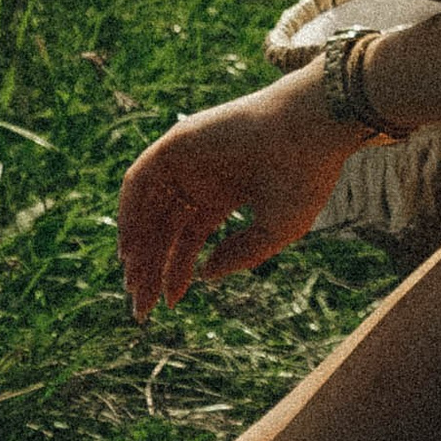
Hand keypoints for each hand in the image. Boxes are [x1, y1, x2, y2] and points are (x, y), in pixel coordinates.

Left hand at [115, 64, 353, 322]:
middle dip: (151, 269)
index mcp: (228, 194)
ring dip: (137, 247)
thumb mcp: (276, 230)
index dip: (177, 270)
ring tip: (134, 286)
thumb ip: (239, 255)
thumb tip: (204, 276)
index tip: (170, 304)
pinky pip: (140, 180)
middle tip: (141, 309)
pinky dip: (129, 212)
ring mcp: (188, 159)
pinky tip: (130, 248)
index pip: (190, 237)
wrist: (311, 131)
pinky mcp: (177, 142)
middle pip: (165, 229)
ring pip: (149, 209)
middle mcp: (203, 178)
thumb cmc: (303, 179)